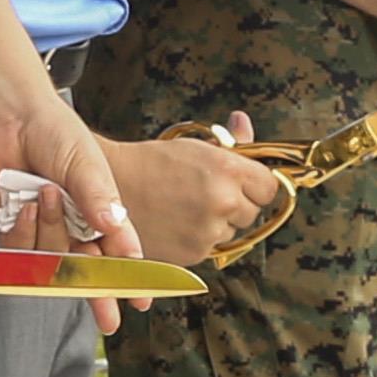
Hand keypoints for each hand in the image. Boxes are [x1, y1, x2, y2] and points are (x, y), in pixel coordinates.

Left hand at [0, 97, 138, 261]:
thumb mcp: (85, 163)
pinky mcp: (13, 230)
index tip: (137, 295)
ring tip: (47, 192)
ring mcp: (43, 230)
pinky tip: (26, 205)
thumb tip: (113, 225)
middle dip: (89, 275)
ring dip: (50, 229)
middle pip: (85, 267)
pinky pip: (19, 251)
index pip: (119, 250)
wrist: (9, 120)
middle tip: (94, 277)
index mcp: (101, 211)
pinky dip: (23, 231)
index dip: (126, 273)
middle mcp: (74, 226)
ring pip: (51, 260)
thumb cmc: (52, 132)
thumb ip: (98, 196)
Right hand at [95, 121, 283, 262]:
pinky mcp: (192, 253)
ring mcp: (208, 231)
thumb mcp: (194, 145)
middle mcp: (222, 201)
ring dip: (215, 225)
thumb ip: (231, 141)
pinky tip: (174, 224)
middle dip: (234, 206)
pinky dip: (196, 239)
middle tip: (202, 195)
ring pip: (230, 233)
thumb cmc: (150, 163)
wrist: (106, 189)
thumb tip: (244, 122)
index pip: (270, 187)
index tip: (239, 185)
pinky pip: (209, 248)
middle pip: (252, 212)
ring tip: (183, 209)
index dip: (255, 186)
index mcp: (228, 169)